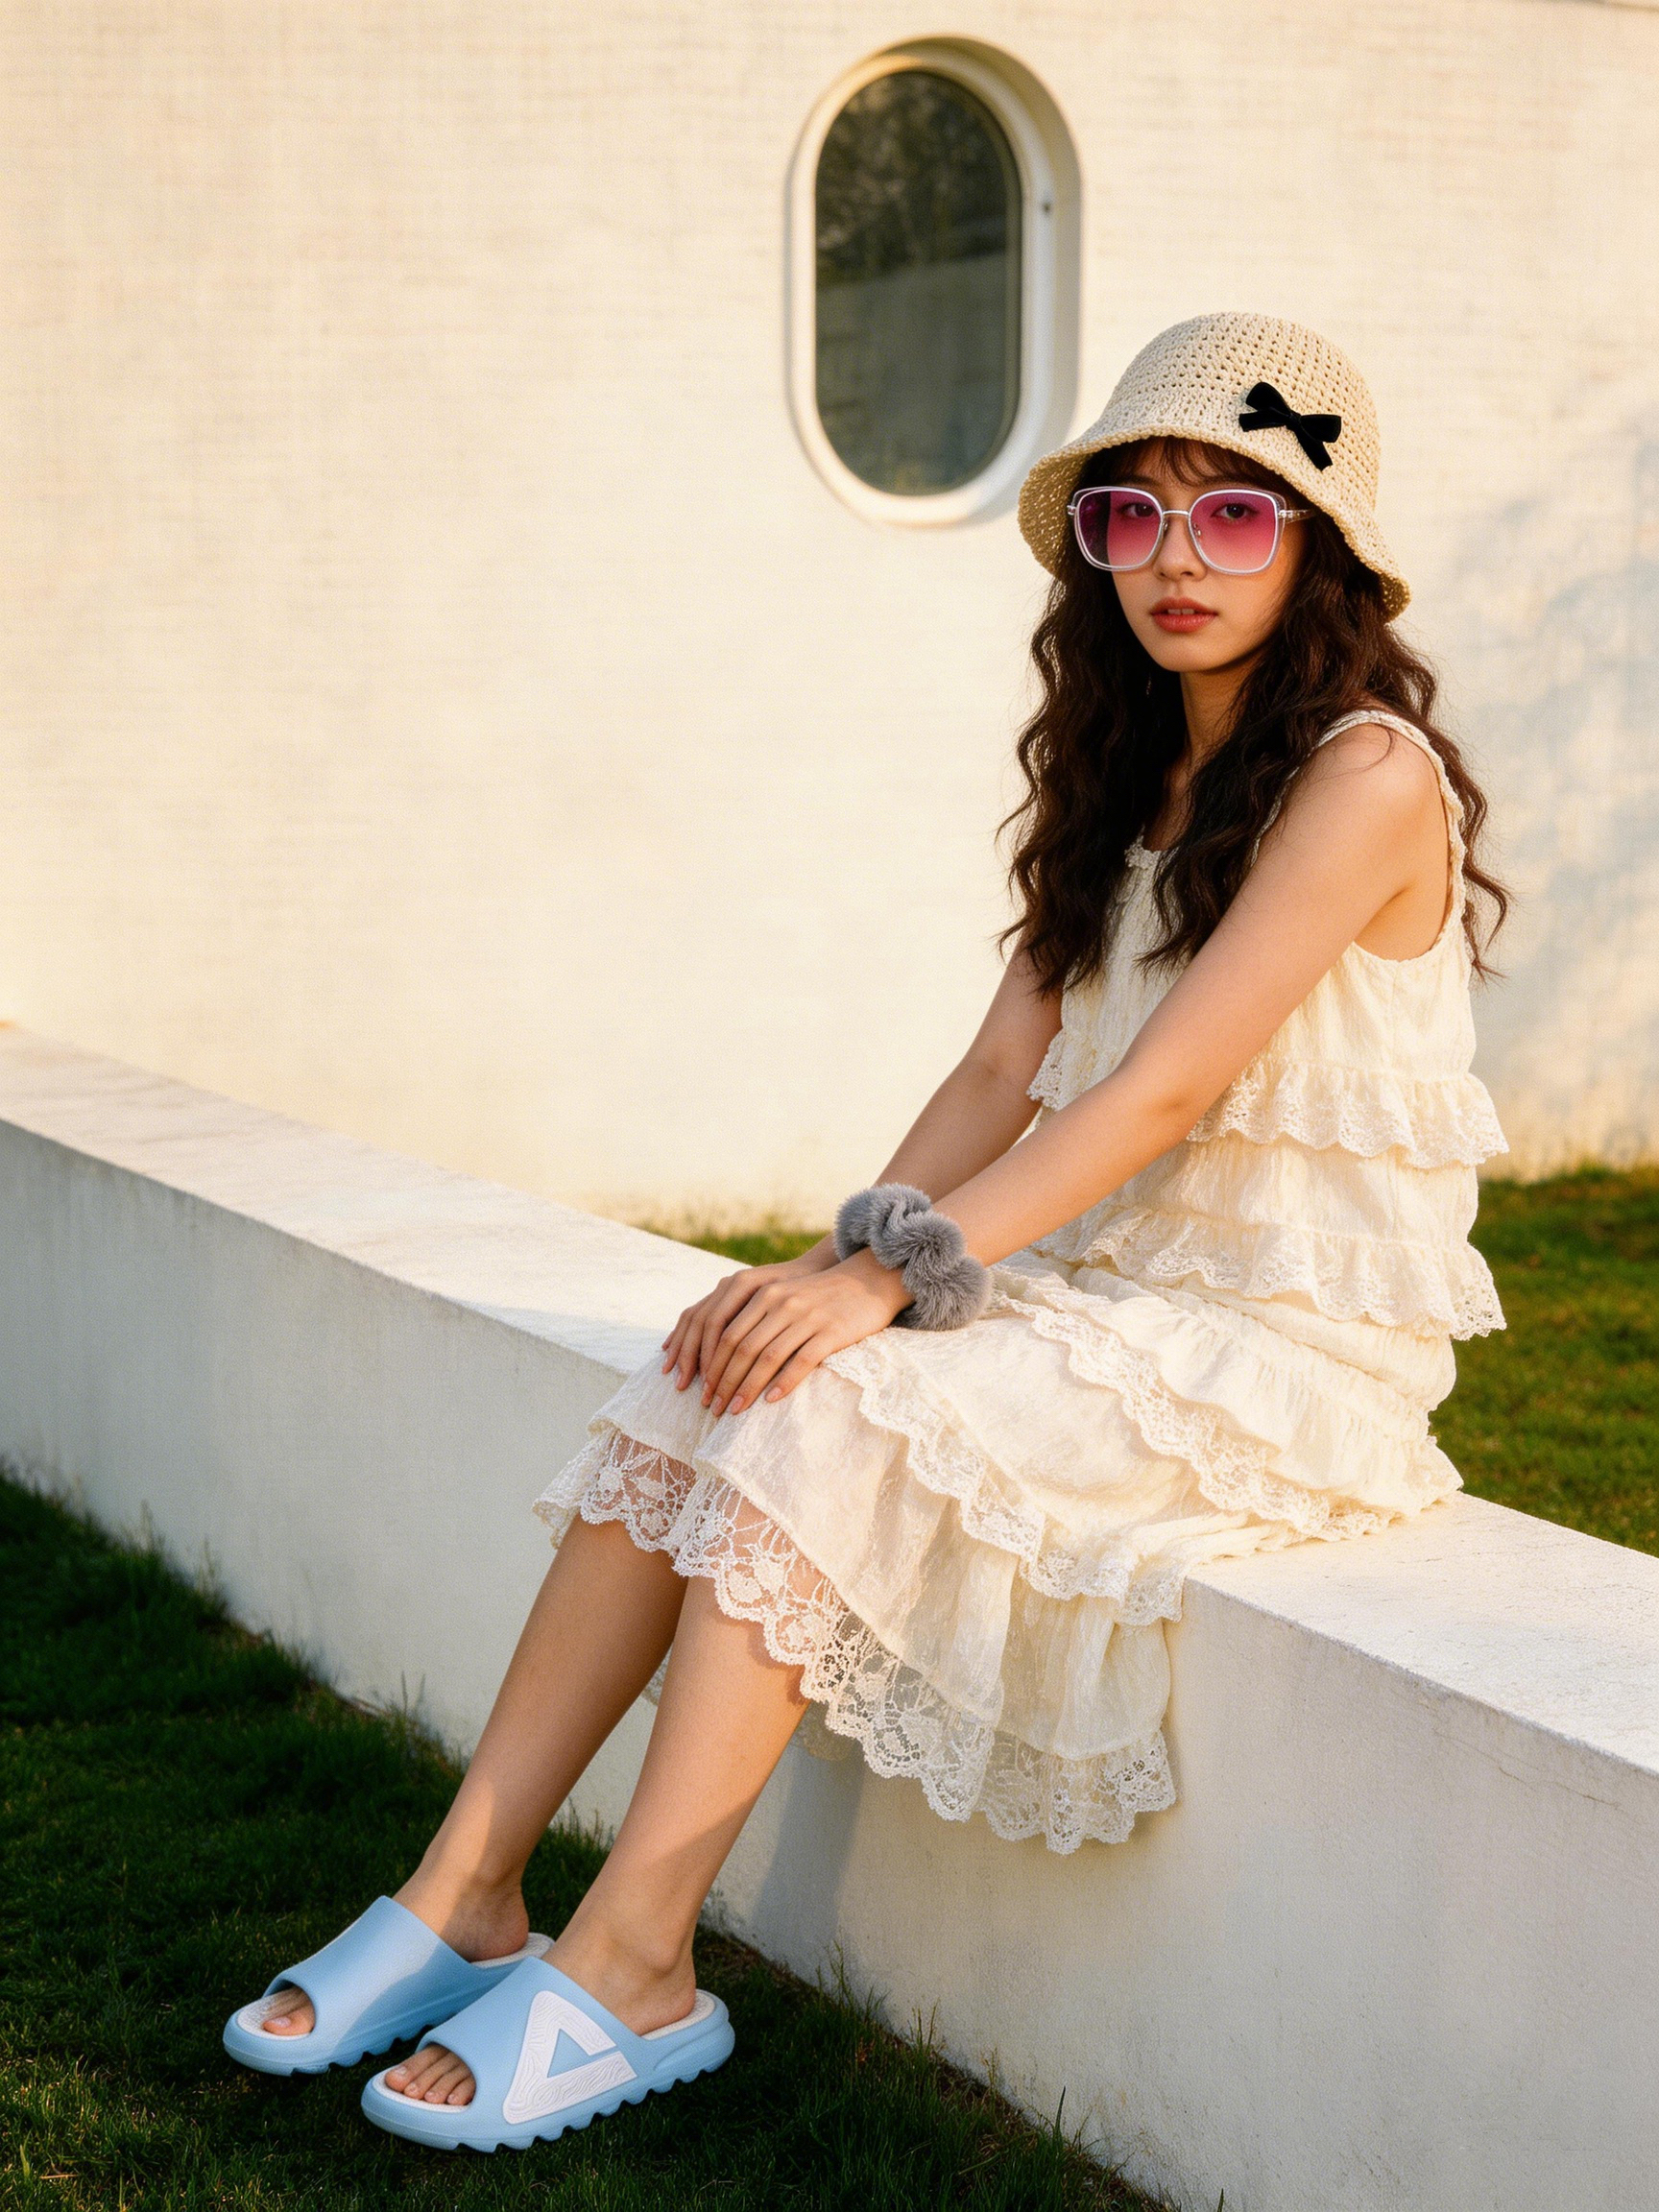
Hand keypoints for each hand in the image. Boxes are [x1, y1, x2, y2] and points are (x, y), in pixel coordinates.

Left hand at [662, 1250, 833, 1393]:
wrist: (867, 1281)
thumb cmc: (815, 1295)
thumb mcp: (777, 1295)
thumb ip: (748, 1313)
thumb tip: (713, 1348)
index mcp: (760, 1291)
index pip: (721, 1330)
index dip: (706, 1361)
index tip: (697, 1388)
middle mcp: (779, 1301)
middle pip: (739, 1346)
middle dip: (721, 1380)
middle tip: (711, 1406)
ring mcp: (806, 1315)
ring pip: (767, 1356)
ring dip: (747, 1387)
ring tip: (735, 1410)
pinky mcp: (831, 1331)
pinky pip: (802, 1360)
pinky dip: (784, 1382)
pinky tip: (771, 1401)